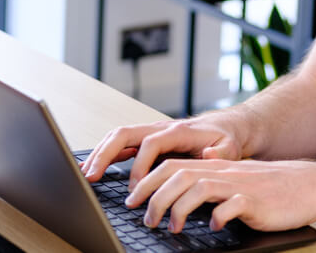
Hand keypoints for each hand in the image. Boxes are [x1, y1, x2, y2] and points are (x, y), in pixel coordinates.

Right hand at [80, 115, 245, 185]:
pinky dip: (105, 153)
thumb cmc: (227, 138)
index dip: (139, 165)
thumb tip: (208, 155)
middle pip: (125, 133)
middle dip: (105, 154)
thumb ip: (221, 153)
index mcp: (177, 130)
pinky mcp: (148, 140)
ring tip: (86, 173)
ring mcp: (152, 132)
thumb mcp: (230, 146)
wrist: (227, 127)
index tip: (134, 188)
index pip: (149, 143)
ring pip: (118, 137)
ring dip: (100, 153)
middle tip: (91, 175)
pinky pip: (122, 144)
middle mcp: (160, 128)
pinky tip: (93, 166)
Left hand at [125, 158, 315, 233]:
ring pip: (199, 187)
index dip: (147, 181)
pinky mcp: (255, 200)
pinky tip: (213, 227)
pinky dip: (218, 217)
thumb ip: (207, 188)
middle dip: (154, 195)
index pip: (171, 166)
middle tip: (144, 217)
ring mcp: (238, 185)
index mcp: (213, 167)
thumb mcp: (232, 184)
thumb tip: (175, 205)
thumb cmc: (268, 190)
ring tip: (171, 228)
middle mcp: (222, 172)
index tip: (131, 200)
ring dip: (178, 208)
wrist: (307, 187)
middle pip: (178, 174)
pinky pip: (231, 206)